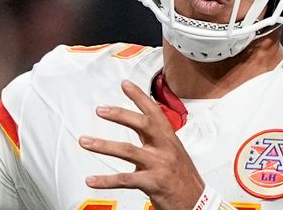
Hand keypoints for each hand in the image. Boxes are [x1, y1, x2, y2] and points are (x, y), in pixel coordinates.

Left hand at [79, 80, 204, 209]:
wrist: (197, 203)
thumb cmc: (184, 178)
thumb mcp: (175, 153)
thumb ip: (158, 140)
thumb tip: (144, 124)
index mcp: (170, 139)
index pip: (155, 112)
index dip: (140, 97)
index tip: (125, 85)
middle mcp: (165, 149)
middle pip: (142, 125)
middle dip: (120, 115)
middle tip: (100, 109)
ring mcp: (159, 165)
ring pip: (128, 151)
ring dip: (103, 144)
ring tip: (85, 141)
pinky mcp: (153, 183)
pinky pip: (125, 179)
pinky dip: (105, 180)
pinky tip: (91, 180)